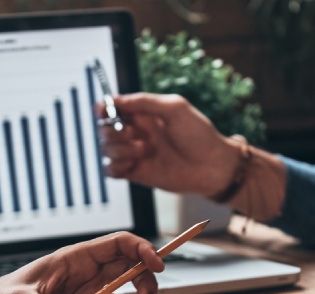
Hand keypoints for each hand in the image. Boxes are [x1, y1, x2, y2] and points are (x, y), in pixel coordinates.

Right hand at [100, 93, 241, 197]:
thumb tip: (117, 100)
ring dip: (119, 149)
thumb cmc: (199, 135)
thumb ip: (145, 101)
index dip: (103, 108)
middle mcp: (136, 133)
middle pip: (104, 128)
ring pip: (106, 149)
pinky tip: (131, 165)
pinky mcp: (135, 173)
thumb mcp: (175, 108)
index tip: (103, 111)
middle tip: (133, 134)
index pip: (112, 108)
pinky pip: (110, 170)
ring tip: (143, 150)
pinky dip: (114, 167)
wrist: (211, 167)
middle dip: (113, 131)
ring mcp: (135, 153)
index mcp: (144, 114)